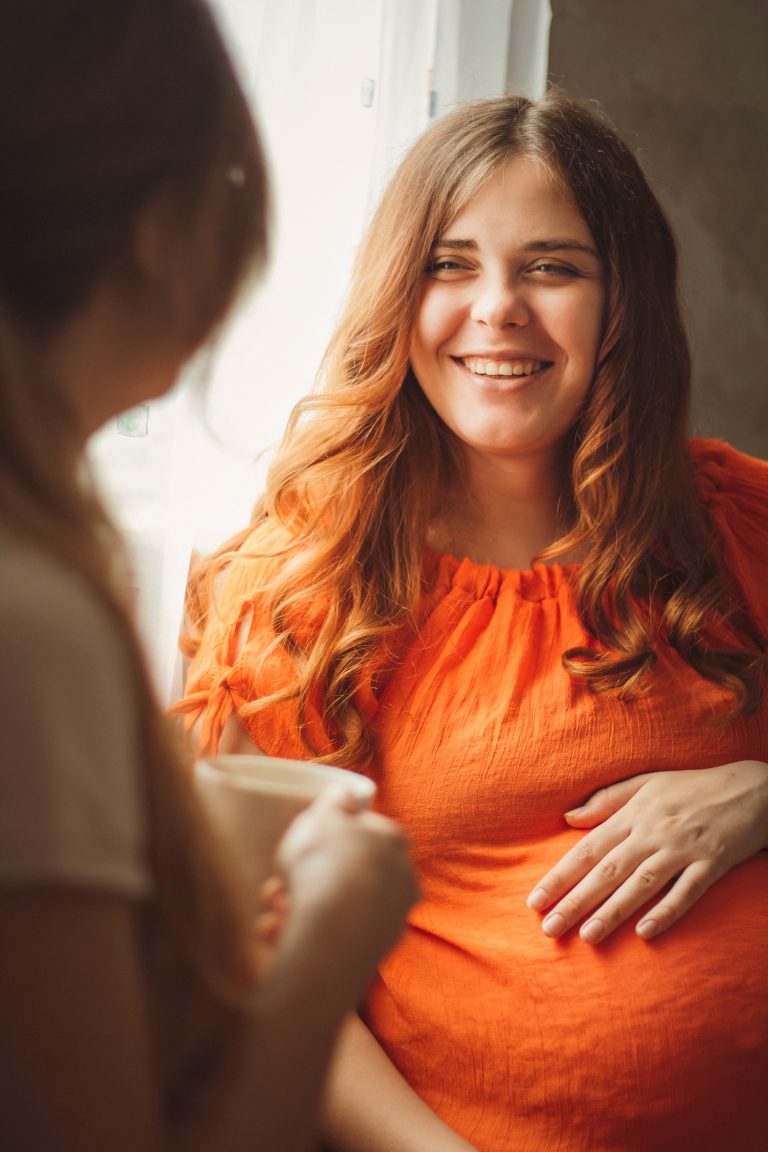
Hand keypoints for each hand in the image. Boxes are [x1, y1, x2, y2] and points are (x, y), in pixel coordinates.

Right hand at [274, 786, 419, 975]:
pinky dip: (305, 934)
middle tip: (280, 882)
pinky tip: (276, 932)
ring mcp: (390, 920)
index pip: (368, 831)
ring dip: (302, 907)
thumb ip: (333, 802)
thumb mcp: (321, 816)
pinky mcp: (372, 955)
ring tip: (272, 908)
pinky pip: (332, 938)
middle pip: (350, 873)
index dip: (334, 835)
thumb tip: (344, 793)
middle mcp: (402, 880)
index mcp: (394, 842)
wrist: (334, 931)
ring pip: (339, 908)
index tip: (307, 842)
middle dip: (312, 876)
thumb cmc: (325, 863)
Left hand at [526, 760, 767, 942]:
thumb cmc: (692, 787)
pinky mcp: (712, 864)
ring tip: (586, 936)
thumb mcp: (646, 783)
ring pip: (641, 884)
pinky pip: (686, 892)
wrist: (752, 788)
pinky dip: (666, 912)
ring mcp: (683, 849)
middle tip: (549, 929)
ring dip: (612, 912)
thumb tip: (568, 818)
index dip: (560, 875)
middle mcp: (654, 832)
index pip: (588, 848)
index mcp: (634, 813)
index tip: (536, 900)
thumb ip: (606, 801)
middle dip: (575, 901)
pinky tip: (645, 933)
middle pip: (608, 871)